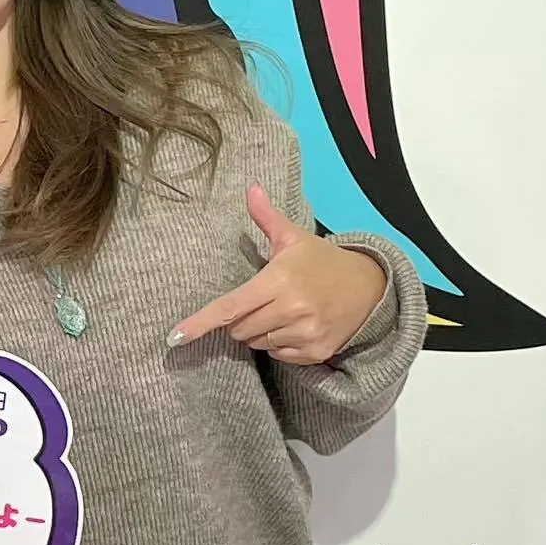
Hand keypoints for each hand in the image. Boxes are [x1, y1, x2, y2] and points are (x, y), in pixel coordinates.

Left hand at [169, 184, 387, 366]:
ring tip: (283, 311)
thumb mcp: (294, 238)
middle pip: (239, 328)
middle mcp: (292, 308)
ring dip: (260, 331)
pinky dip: (279, 345)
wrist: (370, 287)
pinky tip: (295, 326)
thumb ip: (267, 218)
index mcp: (279, 279)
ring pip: (257, 343)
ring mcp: (305, 332)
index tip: (175, 337)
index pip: (230, 305)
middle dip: (240, 318)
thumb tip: (251, 189)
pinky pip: (278, 355)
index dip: (201, 323)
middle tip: (262, 300)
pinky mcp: (316, 351)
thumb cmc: (323, 262)